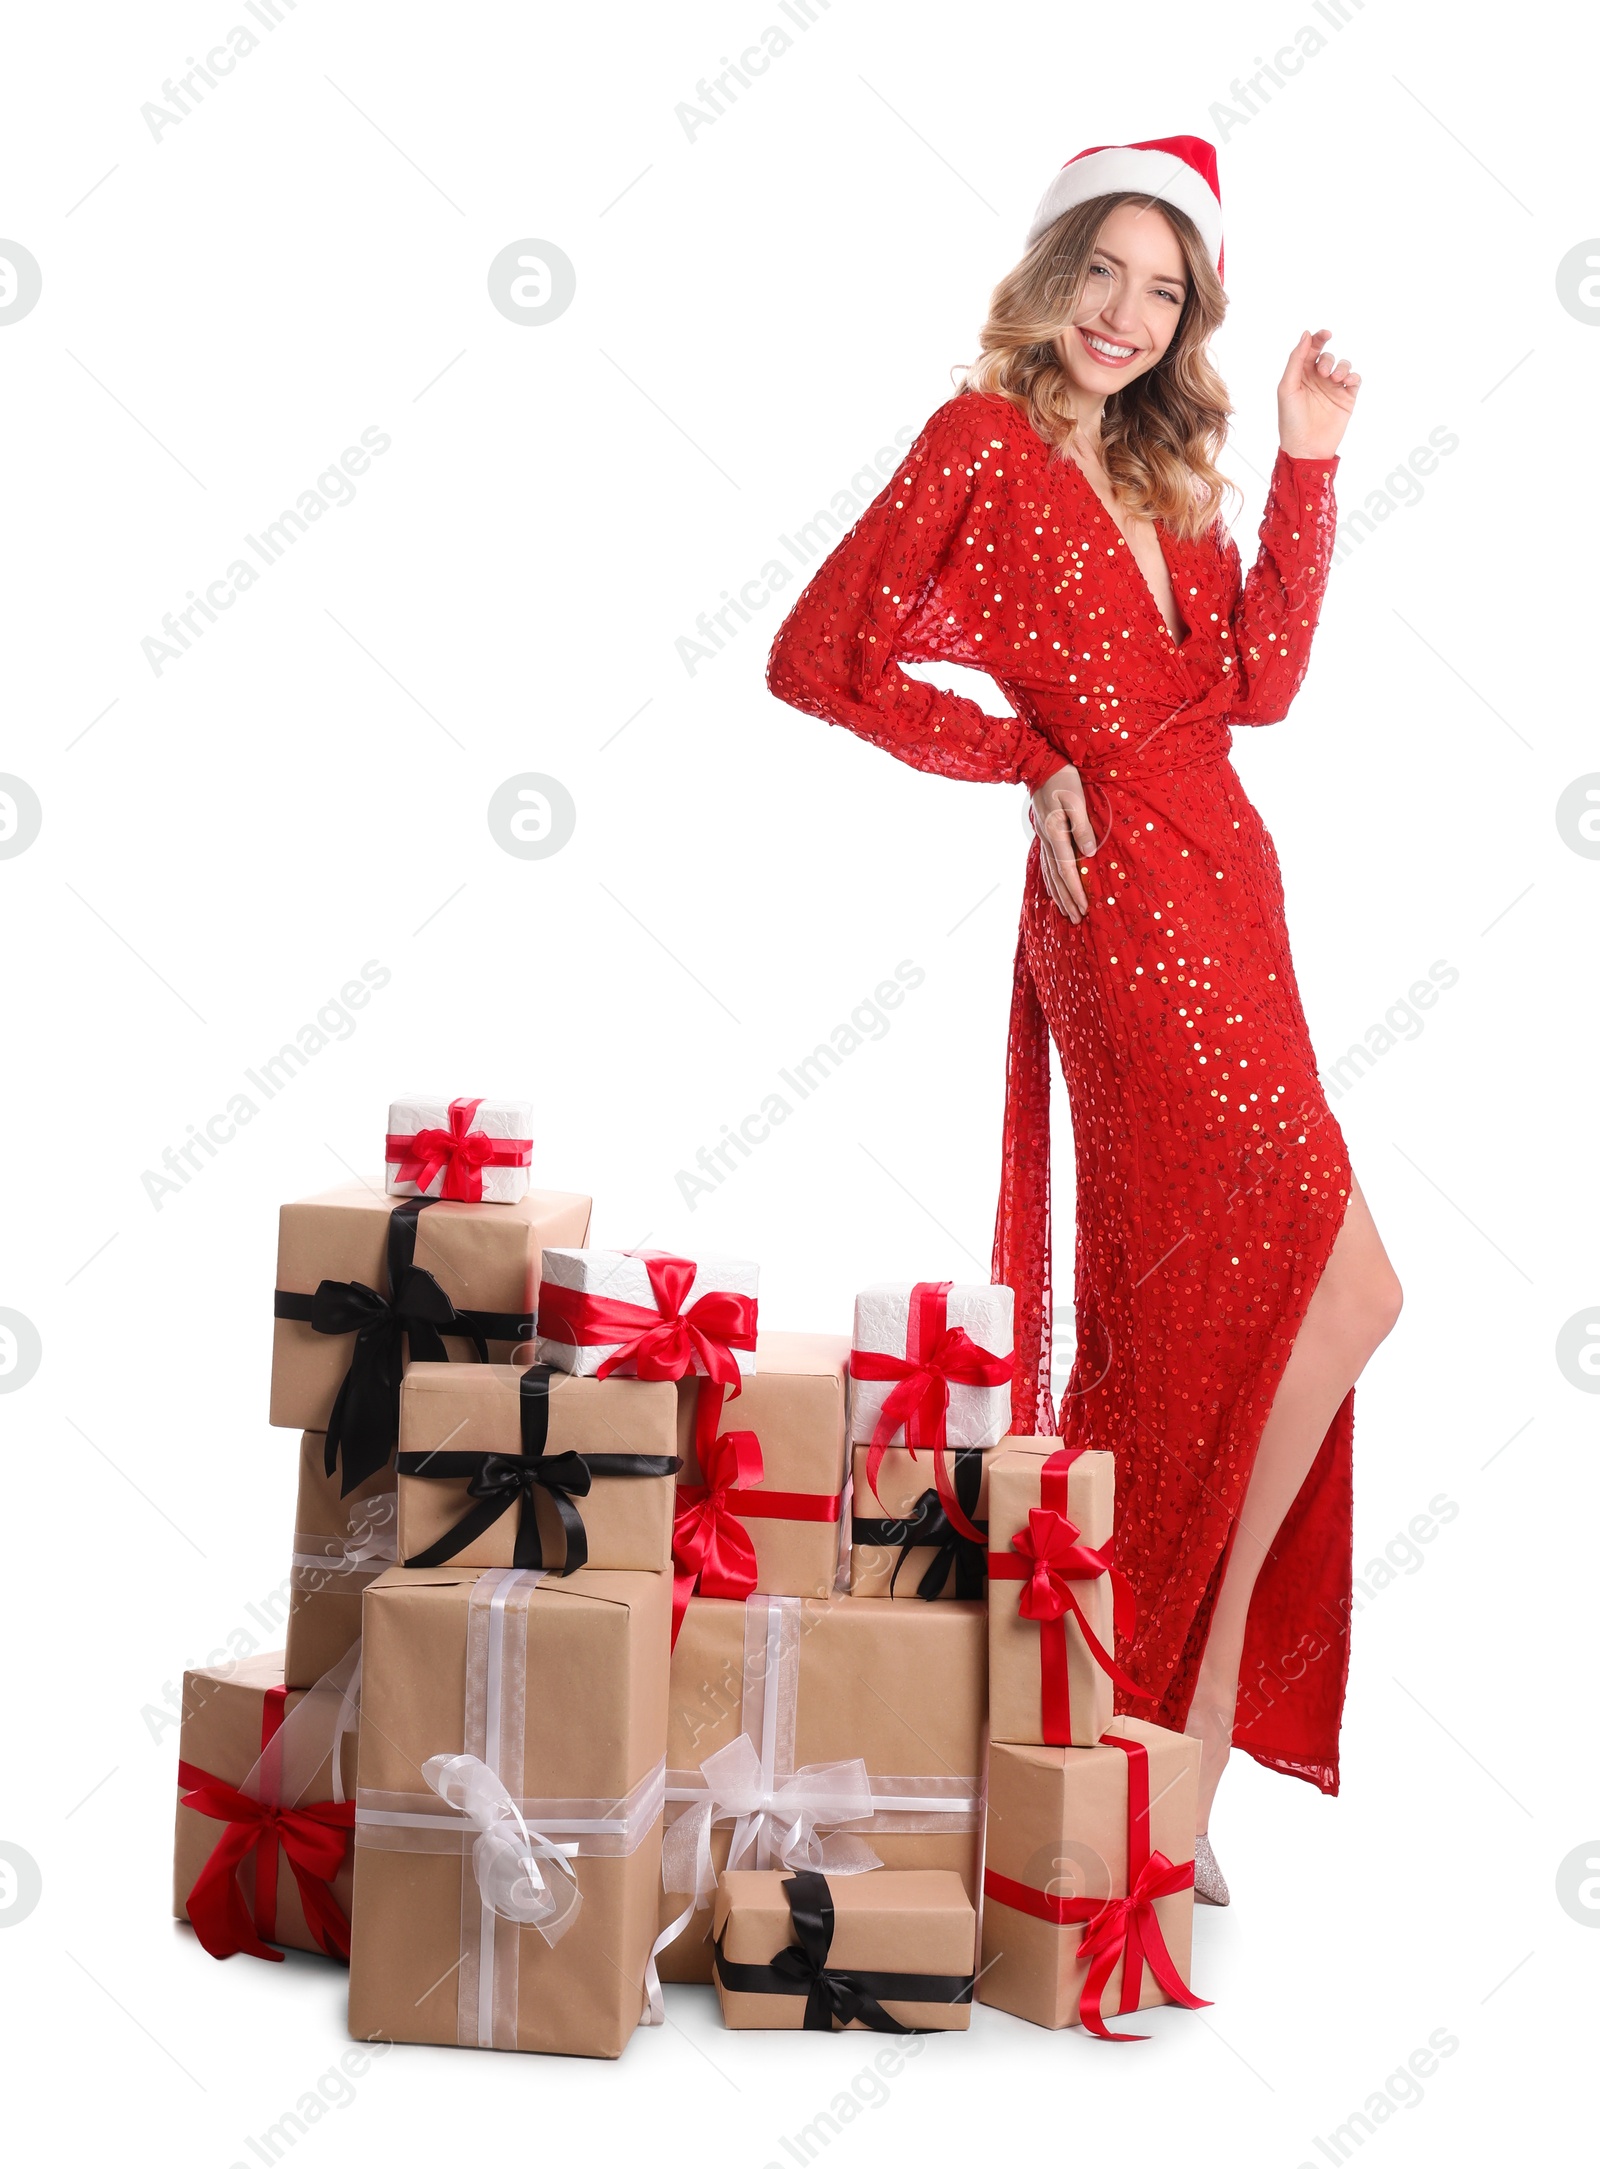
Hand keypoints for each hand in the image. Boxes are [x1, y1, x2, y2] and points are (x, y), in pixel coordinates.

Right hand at [1030, 765, 1096, 923]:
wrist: (1040, 765)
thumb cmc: (1063, 780)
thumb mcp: (1077, 800)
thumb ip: (1083, 827)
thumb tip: (1090, 853)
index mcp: (1056, 833)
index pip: (1067, 869)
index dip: (1076, 890)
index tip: (1084, 907)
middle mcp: (1047, 840)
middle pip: (1057, 877)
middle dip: (1067, 899)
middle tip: (1076, 919)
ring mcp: (1043, 838)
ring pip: (1049, 873)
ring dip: (1058, 894)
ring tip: (1065, 911)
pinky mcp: (1043, 834)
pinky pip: (1045, 864)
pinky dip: (1049, 880)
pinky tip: (1053, 888)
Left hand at [1277, 329, 1360, 459]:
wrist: (1306, 448)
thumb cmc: (1291, 420)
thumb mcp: (1287, 387)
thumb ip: (1296, 360)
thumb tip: (1306, 334)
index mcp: (1301, 375)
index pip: (1311, 349)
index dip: (1319, 338)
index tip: (1326, 334)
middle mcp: (1317, 380)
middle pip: (1328, 356)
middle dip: (1328, 359)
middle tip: (1324, 373)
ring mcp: (1333, 389)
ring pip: (1343, 364)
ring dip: (1341, 366)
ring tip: (1335, 379)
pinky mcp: (1346, 399)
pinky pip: (1355, 378)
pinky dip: (1352, 375)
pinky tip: (1345, 382)